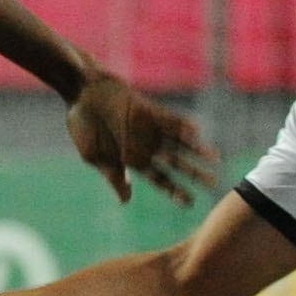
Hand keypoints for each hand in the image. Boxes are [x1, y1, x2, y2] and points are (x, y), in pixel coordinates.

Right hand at [65, 71, 215, 204]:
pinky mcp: (150, 111)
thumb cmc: (82, 125)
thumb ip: (114, 177)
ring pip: (178, 142)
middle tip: (213, 183)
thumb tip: (127, 201)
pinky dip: (183, 127)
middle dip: (194, 173)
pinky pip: (171, 120)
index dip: (175, 190)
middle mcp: (145, 145)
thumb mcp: (95, 157)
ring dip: (196, 150)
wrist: (80, 92)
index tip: (190, 203)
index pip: (159, 179)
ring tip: (216, 160)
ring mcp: (149, 128)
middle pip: (175, 163)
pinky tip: (197, 135)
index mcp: (132, 160)